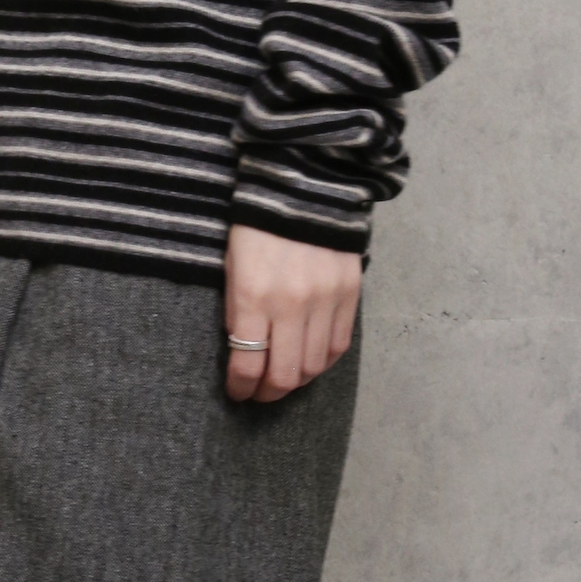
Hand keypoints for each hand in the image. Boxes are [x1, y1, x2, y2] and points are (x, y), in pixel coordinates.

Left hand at [223, 223, 360, 402]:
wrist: (301, 187)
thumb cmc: (255, 226)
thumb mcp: (231, 266)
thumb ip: (236, 311)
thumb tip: (243, 352)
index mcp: (252, 295)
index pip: (247, 364)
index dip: (240, 388)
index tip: (237, 392)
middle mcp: (291, 304)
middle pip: (284, 375)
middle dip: (267, 394)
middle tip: (259, 395)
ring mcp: (324, 300)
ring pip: (314, 366)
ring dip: (296, 380)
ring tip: (284, 378)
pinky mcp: (349, 293)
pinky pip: (338, 345)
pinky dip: (323, 361)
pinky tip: (310, 360)